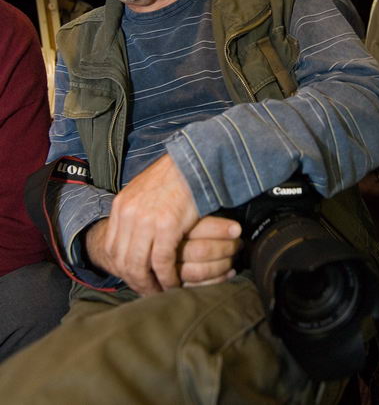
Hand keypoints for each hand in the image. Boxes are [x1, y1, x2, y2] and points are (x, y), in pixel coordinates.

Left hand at [85, 154, 240, 295]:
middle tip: (147, 291)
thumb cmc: (174, 176)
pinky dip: (166, 277)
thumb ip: (135, 211)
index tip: (134, 278)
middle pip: (122, 260)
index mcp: (121, 205)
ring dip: (148, 283)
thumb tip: (132, 232)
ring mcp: (146, 220)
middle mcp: (128, 214)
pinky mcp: (166, 226)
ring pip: (138, 265)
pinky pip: (161, 261)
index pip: (111, 247)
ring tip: (159, 291)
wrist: (193, 161)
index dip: (121, 268)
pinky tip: (173, 282)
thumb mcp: (144, 190)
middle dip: (134, 280)